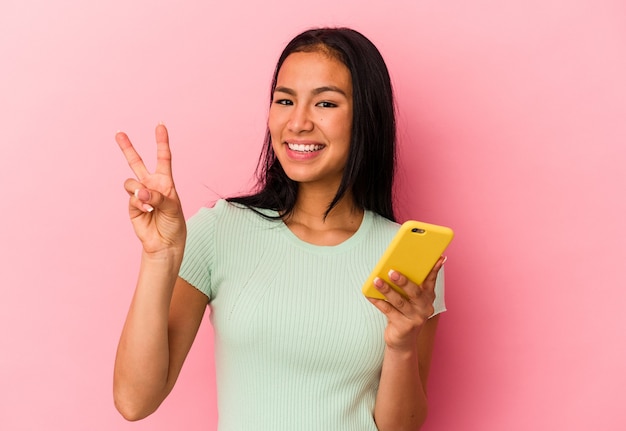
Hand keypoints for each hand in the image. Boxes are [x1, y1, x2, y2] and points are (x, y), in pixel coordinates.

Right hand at [116, 123, 185, 254]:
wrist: (165, 243)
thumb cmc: (174, 223)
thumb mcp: (173, 207)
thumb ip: (157, 197)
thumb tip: (139, 192)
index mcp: (165, 182)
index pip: (163, 158)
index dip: (162, 141)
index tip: (160, 125)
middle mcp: (151, 185)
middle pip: (136, 163)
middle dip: (127, 148)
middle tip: (119, 133)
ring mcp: (140, 195)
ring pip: (130, 181)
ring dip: (138, 190)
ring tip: (148, 202)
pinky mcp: (132, 206)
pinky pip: (131, 198)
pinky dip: (139, 204)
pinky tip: (147, 212)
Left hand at [368, 256, 445, 350]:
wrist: (403, 342)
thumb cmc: (405, 314)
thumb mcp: (411, 301)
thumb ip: (409, 285)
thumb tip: (396, 267)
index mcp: (428, 297)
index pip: (431, 281)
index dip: (434, 269)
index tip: (437, 257)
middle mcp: (424, 308)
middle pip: (414, 292)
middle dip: (403, 281)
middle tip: (392, 272)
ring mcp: (415, 318)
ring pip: (399, 302)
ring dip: (387, 290)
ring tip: (376, 281)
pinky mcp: (403, 327)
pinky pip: (388, 311)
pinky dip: (378, 302)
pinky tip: (370, 295)